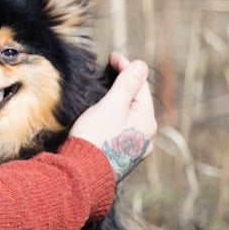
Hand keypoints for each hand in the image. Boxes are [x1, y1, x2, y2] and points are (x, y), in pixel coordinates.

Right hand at [69, 52, 156, 181]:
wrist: (81, 173)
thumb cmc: (96, 139)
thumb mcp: (111, 105)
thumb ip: (127, 84)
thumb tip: (141, 65)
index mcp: (147, 122)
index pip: (139, 86)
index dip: (126, 67)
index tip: (112, 56)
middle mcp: (145, 136)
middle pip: (136, 101)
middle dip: (123, 84)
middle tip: (108, 70)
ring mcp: (134, 148)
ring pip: (129, 116)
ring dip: (119, 101)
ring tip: (105, 91)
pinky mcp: (120, 156)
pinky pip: (121, 130)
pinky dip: (115, 118)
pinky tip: (105, 116)